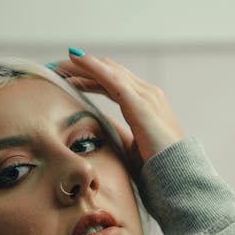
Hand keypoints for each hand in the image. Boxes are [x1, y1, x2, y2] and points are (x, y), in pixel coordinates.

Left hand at [52, 51, 183, 177]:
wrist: (177, 175)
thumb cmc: (157, 167)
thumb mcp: (132, 146)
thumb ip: (119, 130)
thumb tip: (102, 123)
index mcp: (146, 104)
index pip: (113, 83)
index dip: (91, 78)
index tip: (68, 78)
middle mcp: (147, 93)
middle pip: (109, 72)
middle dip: (83, 68)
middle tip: (57, 66)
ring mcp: (145, 95)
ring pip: (108, 71)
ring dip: (82, 65)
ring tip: (59, 62)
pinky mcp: (140, 102)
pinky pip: (112, 78)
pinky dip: (93, 67)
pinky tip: (76, 59)